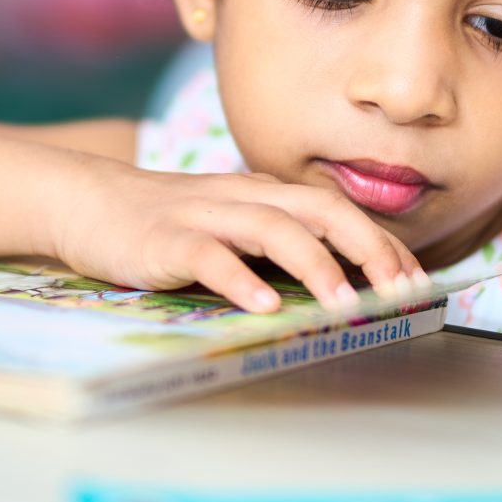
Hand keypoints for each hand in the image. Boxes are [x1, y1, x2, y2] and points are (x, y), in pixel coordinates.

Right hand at [51, 159, 428, 312]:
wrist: (85, 201)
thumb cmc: (166, 224)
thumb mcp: (230, 229)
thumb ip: (276, 248)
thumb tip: (340, 285)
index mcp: (265, 196)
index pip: (339, 211)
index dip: (382, 243)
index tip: (416, 280)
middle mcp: (244, 198)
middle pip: (321, 210)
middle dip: (369, 248)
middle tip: (400, 291)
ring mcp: (205, 216)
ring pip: (274, 230)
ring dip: (316, 267)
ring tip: (345, 306)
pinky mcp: (165, 240)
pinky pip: (210, 257)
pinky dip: (241, 280)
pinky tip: (264, 306)